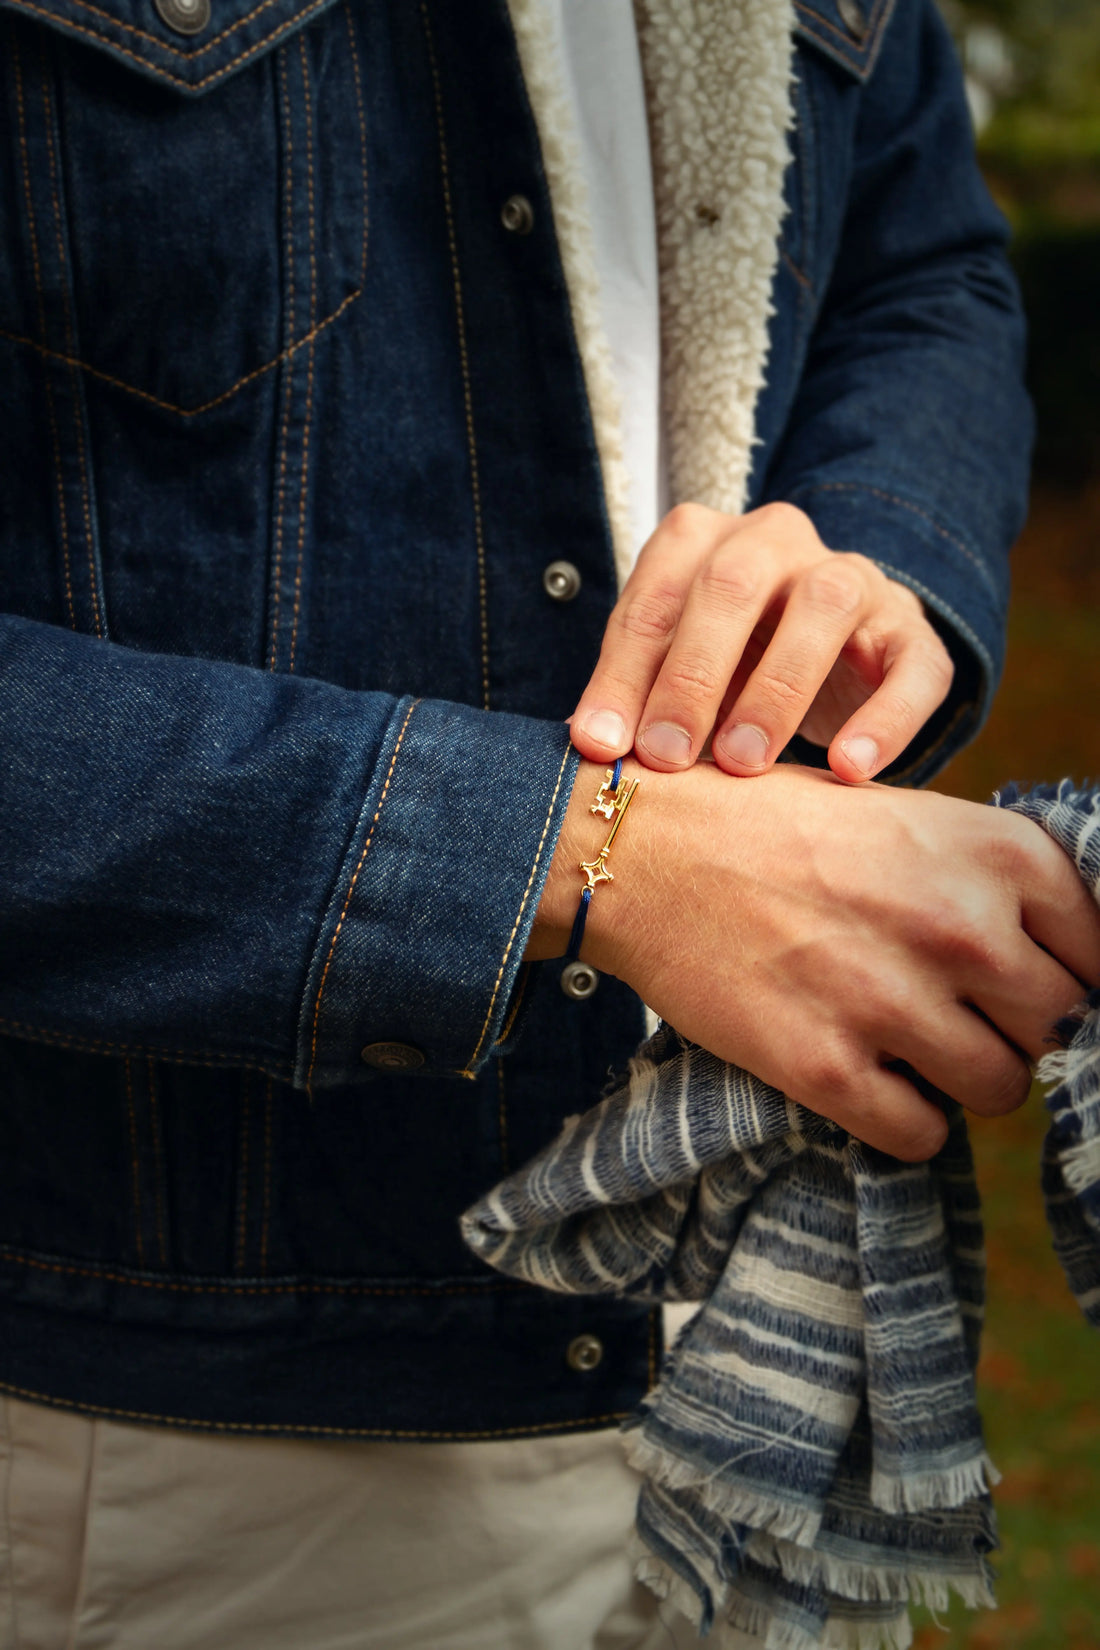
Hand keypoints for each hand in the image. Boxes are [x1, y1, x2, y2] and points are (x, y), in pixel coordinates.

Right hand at [529, 762, 1099, 1159]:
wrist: (648, 852)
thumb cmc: (776, 825)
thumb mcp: (908, 817)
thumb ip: (991, 884)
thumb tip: (1058, 967)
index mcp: (997, 853)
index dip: (1068, 977)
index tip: (1022, 986)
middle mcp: (963, 926)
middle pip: (1063, 1028)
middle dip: (1017, 1028)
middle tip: (958, 1014)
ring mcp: (896, 1000)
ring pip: (1004, 1090)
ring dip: (964, 1078)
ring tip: (909, 1046)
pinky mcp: (829, 1069)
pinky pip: (923, 1136)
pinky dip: (904, 1121)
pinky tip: (867, 1077)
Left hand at [569, 502, 954, 782]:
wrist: (832, 659)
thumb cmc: (731, 666)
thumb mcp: (675, 673)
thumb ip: (636, 697)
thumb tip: (595, 749)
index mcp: (703, 540)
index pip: (655, 596)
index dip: (622, 672)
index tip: (602, 744)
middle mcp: (775, 539)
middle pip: (731, 584)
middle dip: (692, 674)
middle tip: (667, 753)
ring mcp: (852, 576)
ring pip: (824, 605)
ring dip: (777, 689)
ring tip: (744, 762)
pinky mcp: (911, 629)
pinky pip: (910, 664)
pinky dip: (886, 718)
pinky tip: (850, 769)